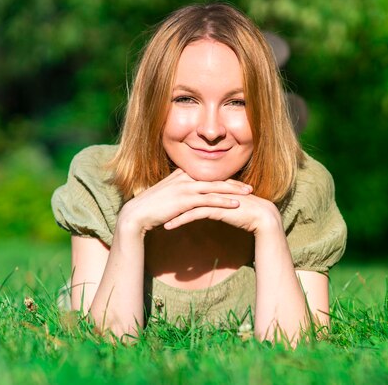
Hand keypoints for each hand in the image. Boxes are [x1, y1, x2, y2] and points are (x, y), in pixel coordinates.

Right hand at [117, 169, 252, 233]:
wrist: (137, 214)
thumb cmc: (151, 207)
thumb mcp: (167, 195)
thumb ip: (180, 191)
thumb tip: (190, 196)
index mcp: (182, 174)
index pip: (208, 175)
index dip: (225, 179)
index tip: (239, 183)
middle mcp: (185, 177)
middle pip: (215, 178)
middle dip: (234, 182)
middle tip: (250, 187)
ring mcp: (185, 187)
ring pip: (215, 187)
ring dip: (234, 191)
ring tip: (248, 195)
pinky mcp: (185, 199)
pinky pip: (209, 199)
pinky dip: (224, 201)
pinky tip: (235, 205)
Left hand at [162, 192, 281, 235]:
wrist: (262, 216)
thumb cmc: (247, 211)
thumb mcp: (228, 203)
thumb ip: (217, 200)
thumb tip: (207, 203)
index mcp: (214, 185)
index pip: (190, 186)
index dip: (175, 193)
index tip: (162, 200)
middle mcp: (212, 188)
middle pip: (184, 192)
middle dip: (168, 201)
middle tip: (153, 208)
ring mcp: (213, 197)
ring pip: (186, 203)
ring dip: (170, 211)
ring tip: (157, 218)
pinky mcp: (215, 209)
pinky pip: (193, 214)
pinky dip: (179, 220)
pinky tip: (168, 227)